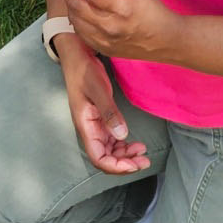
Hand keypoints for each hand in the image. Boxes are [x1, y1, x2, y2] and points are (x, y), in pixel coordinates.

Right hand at [58, 42, 149, 174]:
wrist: (77, 56)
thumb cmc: (84, 71)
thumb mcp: (98, 89)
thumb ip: (109, 112)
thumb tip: (122, 135)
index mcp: (85, 126)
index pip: (98, 158)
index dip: (115, 166)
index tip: (133, 165)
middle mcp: (89, 130)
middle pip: (105, 158)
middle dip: (124, 164)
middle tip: (145, 161)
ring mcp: (94, 125)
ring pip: (109, 151)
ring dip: (125, 156)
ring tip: (143, 152)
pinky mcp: (100, 118)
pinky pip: (112, 140)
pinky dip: (123, 145)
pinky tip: (135, 143)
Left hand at [60, 0, 176, 62]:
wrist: (166, 40)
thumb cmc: (153, 9)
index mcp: (122, 8)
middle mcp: (111, 26)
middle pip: (78, 6)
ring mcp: (105, 41)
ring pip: (75, 20)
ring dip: (68, 1)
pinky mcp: (103, 49)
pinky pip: (80, 32)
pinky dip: (75, 17)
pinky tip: (76, 6)